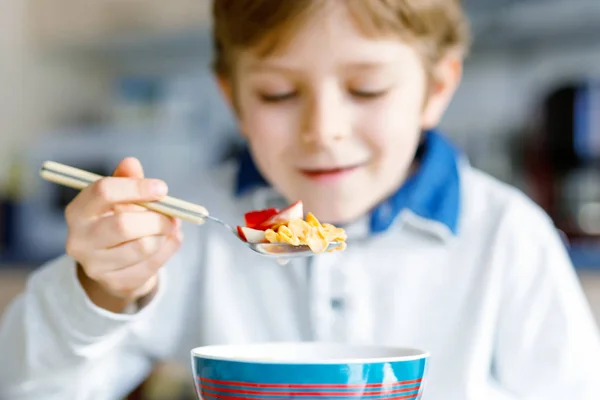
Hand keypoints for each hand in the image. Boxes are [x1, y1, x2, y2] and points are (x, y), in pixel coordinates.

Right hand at [65, 157, 182, 311]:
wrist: (113, 265)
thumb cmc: (117, 221)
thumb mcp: (119, 198)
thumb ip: (126, 179)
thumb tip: (130, 163)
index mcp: (78, 211)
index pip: (104, 192)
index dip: (137, 187)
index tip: (162, 188)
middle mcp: (79, 240)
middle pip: (124, 225)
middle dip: (156, 218)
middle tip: (172, 214)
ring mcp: (95, 266)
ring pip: (143, 246)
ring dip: (165, 234)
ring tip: (170, 226)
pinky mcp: (116, 283)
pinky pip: (153, 264)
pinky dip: (168, 249)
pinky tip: (169, 240)